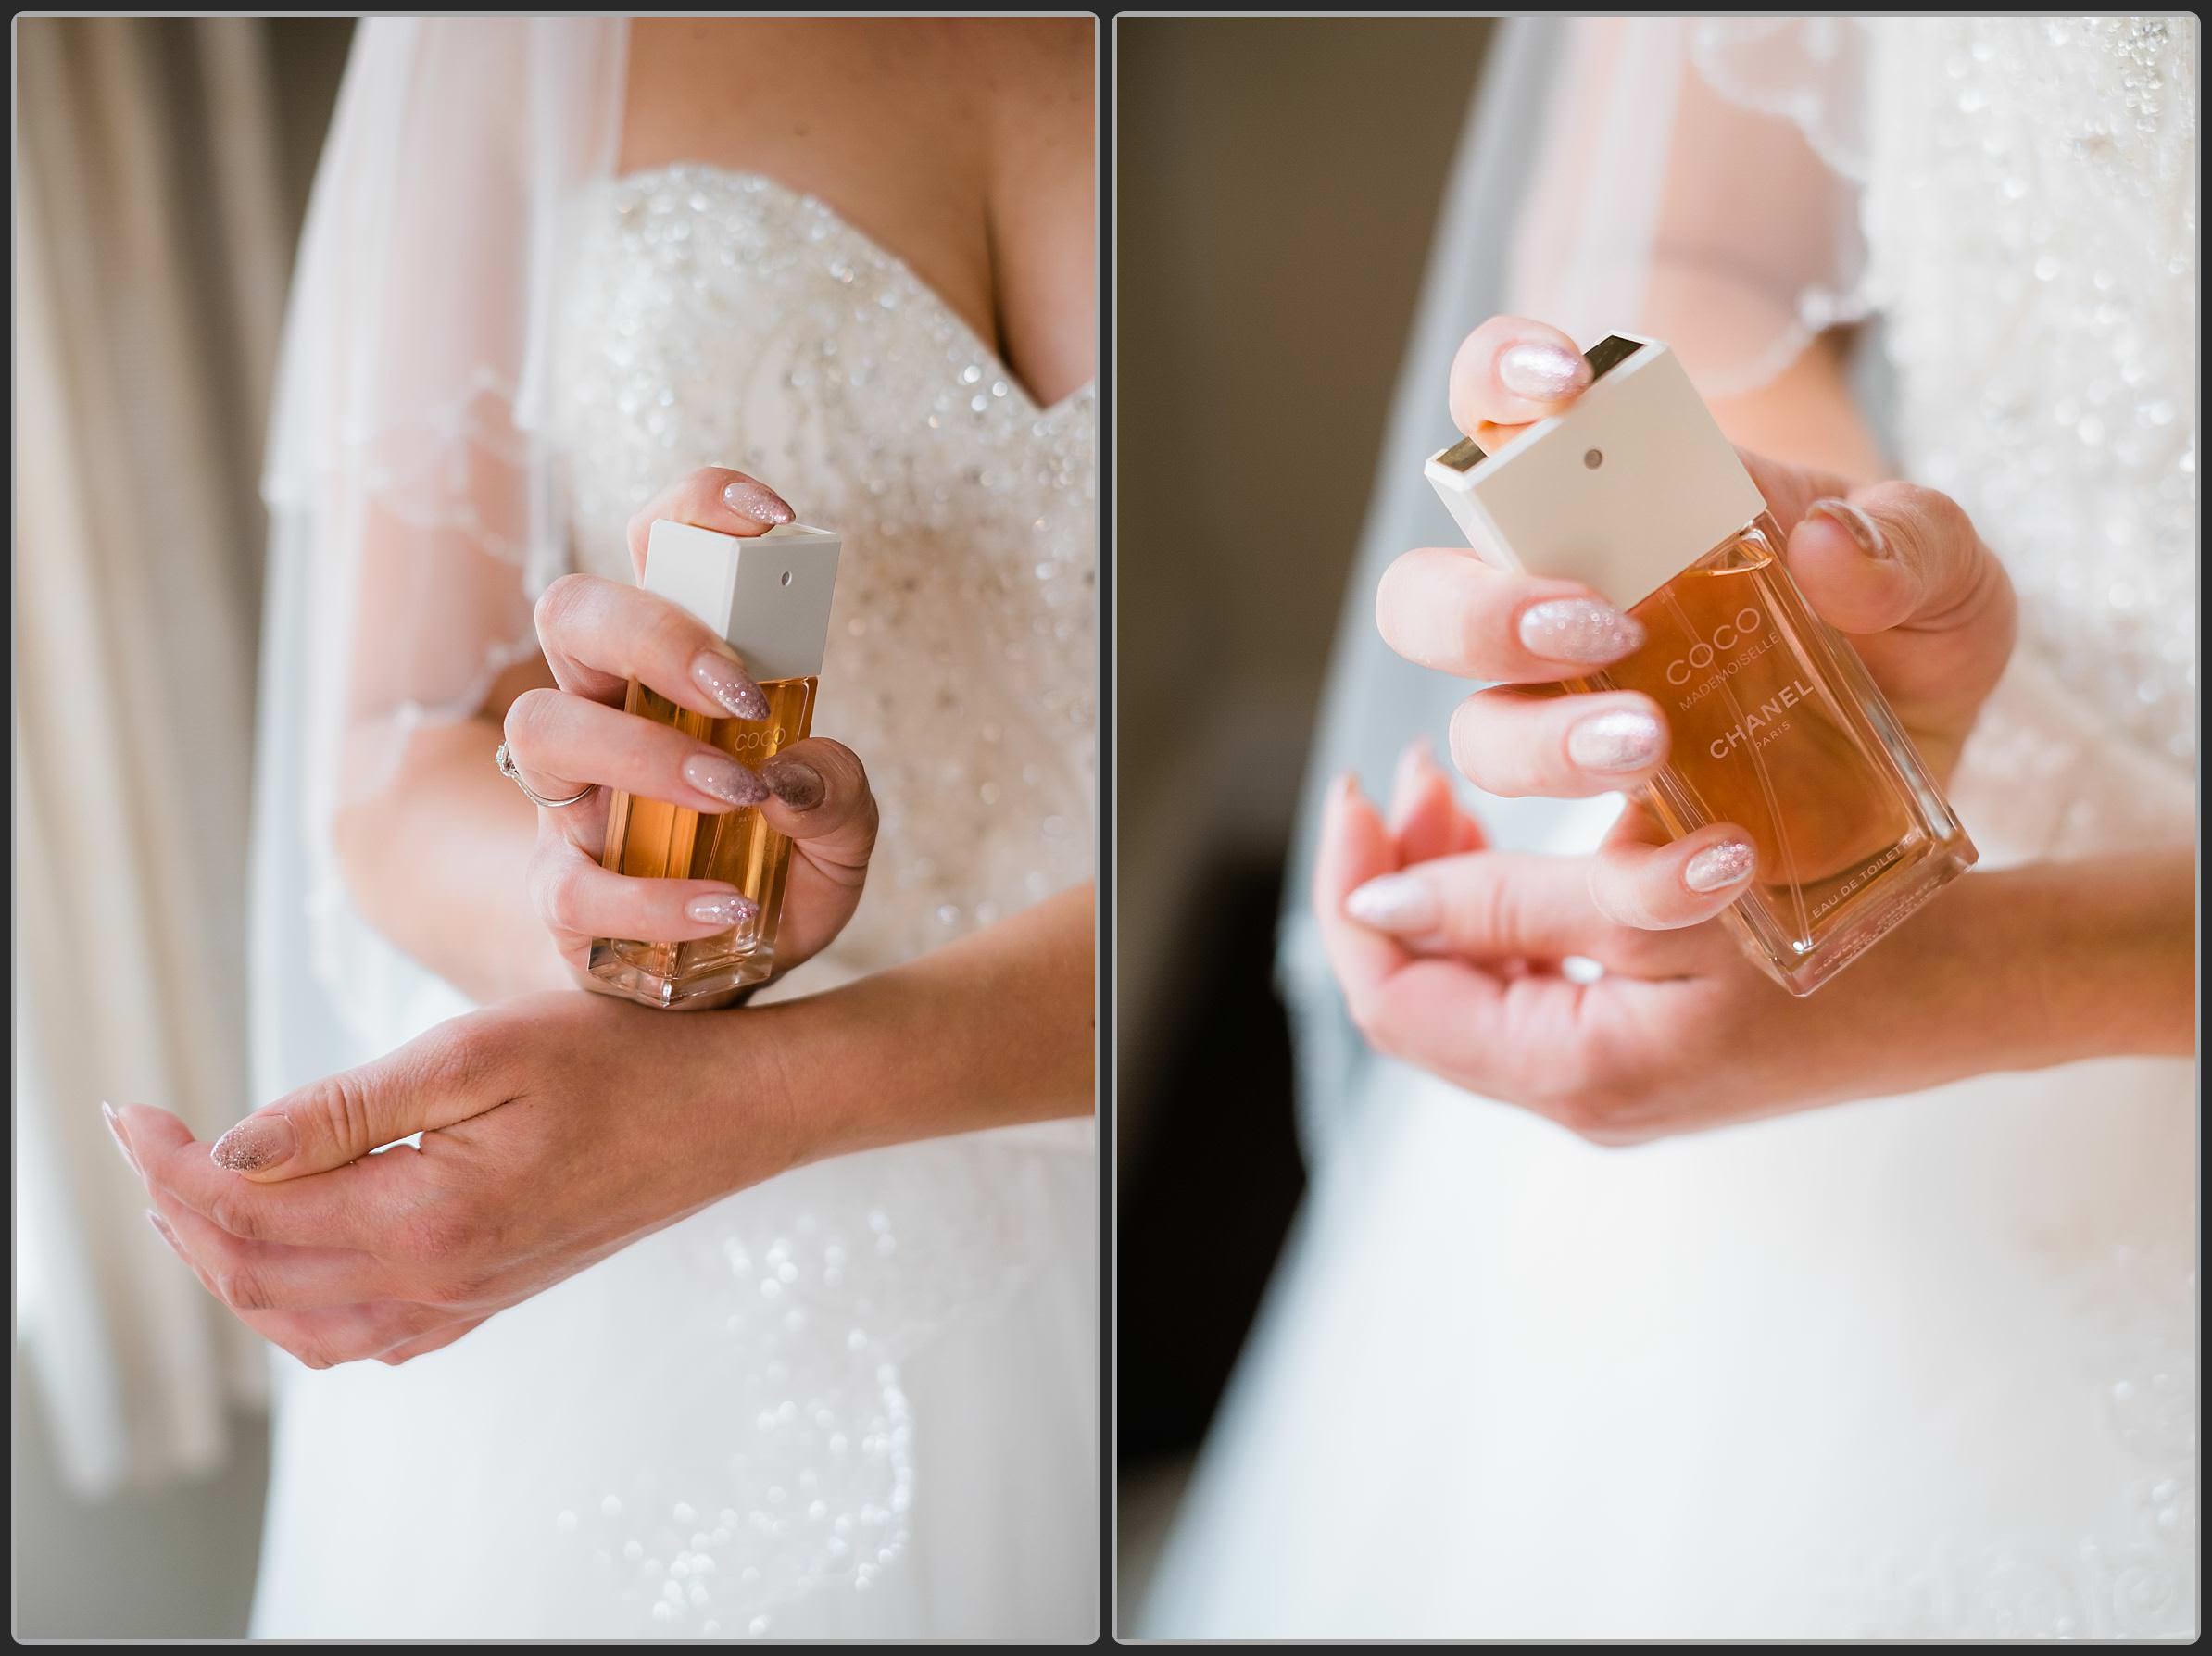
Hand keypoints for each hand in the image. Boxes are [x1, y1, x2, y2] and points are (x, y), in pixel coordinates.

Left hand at [109, 992, 798, 1367]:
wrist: (734, 1112)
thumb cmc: (622, 1059)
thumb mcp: (480, 1050)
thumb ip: (347, 1108)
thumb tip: (228, 1152)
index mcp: (429, 1220)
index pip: (248, 1215)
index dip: (169, 1166)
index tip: (129, 1111)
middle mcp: (439, 1283)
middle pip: (256, 1276)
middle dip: (180, 1213)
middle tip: (150, 1141)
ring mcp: (467, 1302)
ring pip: (298, 1322)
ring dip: (229, 1262)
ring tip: (195, 1196)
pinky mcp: (491, 1298)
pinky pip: (362, 1337)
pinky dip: (295, 1304)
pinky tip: (294, 1253)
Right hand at [503, 467, 875, 996]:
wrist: (725, 988)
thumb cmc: (774, 877)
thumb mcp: (840, 840)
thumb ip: (841, 797)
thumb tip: (795, 775)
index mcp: (673, 669)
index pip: (658, 548)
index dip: (698, 509)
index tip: (775, 520)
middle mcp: (605, 711)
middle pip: (572, 611)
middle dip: (654, 633)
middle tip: (742, 695)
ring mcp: (571, 799)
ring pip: (541, 725)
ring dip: (644, 753)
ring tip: (735, 795)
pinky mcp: (559, 891)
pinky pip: (571, 883)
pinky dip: (656, 897)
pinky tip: (728, 907)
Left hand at [1317, 740, 2067, 1143]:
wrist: (1980, 984)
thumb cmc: (1844, 931)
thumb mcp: (1664, 907)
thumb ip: (1509, 908)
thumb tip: (1379, 903)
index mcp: (1574, 1072)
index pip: (1395, 997)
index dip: (1354, 894)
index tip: (1357, 793)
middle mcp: (1579, 1092)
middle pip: (1423, 993)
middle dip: (1395, 883)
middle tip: (1404, 781)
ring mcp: (1610, 1075)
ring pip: (1471, 986)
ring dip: (1445, 889)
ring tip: (1446, 795)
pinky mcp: (1643, 1046)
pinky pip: (1527, 982)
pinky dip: (1500, 909)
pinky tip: (1510, 841)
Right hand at [1378, 315, 2015, 932]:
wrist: (1932, 744)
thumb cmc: (1904, 617)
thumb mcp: (1947, 566)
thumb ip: (1910, 542)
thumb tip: (1828, 545)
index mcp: (1615, 504)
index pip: (1504, 415)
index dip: (1499, 381)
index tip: (1559, 387)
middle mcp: (1560, 610)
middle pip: (1425, 599)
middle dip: (1479, 613)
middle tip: (1597, 626)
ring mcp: (1573, 728)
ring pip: (1478, 735)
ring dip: (1545, 742)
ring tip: (1649, 744)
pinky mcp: (1621, 838)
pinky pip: (1582, 880)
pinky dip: (1646, 876)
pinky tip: (1726, 858)